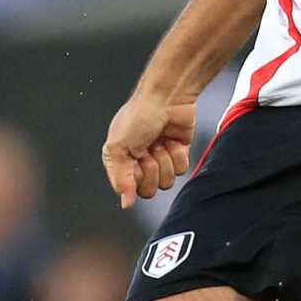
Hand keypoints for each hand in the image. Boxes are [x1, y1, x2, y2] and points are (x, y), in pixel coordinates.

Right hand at [102, 89, 197, 208]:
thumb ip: (120, 179)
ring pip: (167, 182)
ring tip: (161, 142)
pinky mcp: (179, 154)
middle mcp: (140, 162)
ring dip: (165, 160)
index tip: (136, 160)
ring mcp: (161, 159)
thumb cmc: (139, 115)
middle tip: (149, 150)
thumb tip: (126, 203)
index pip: (129, 189)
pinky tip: (173, 140)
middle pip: (149, 189)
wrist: (167, 98)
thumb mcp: (118, 147)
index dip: (135, 177)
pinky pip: (182, 170)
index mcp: (121, 161)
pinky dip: (178, 154)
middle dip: (152, 169)